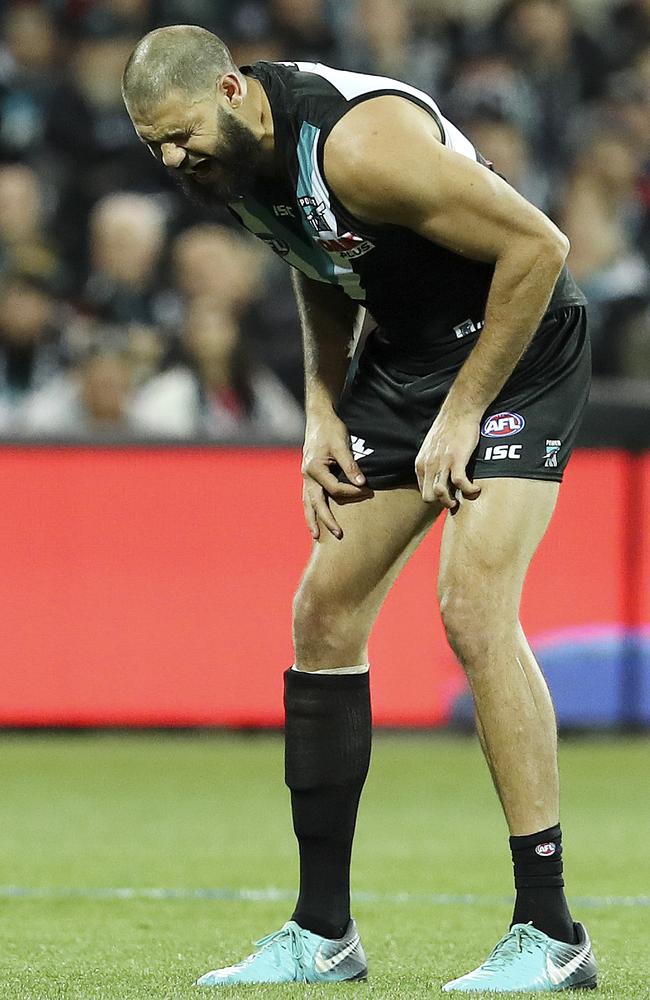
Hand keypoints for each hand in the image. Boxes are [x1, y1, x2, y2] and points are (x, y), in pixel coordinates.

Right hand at [302, 412, 373, 539]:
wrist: (319, 418)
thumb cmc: (331, 429)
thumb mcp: (342, 445)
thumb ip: (351, 466)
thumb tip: (361, 485)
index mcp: (314, 468)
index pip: (334, 489)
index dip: (351, 493)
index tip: (367, 491)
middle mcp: (307, 475)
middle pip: (316, 503)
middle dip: (326, 520)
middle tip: (339, 535)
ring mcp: (306, 476)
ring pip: (307, 503)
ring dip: (312, 520)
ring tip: (316, 536)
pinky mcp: (308, 475)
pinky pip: (307, 496)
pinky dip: (310, 509)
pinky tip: (314, 518)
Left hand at [415, 408, 481, 512]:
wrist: (459, 410)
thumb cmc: (449, 428)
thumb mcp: (431, 448)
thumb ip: (431, 463)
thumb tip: (436, 477)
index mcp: (420, 464)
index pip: (423, 491)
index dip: (436, 498)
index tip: (448, 496)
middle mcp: (428, 465)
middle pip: (429, 497)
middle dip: (442, 502)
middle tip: (456, 500)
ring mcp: (442, 462)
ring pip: (441, 493)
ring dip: (452, 501)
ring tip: (464, 498)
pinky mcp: (457, 458)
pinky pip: (460, 483)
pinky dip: (468, 490)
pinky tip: (476, 489)